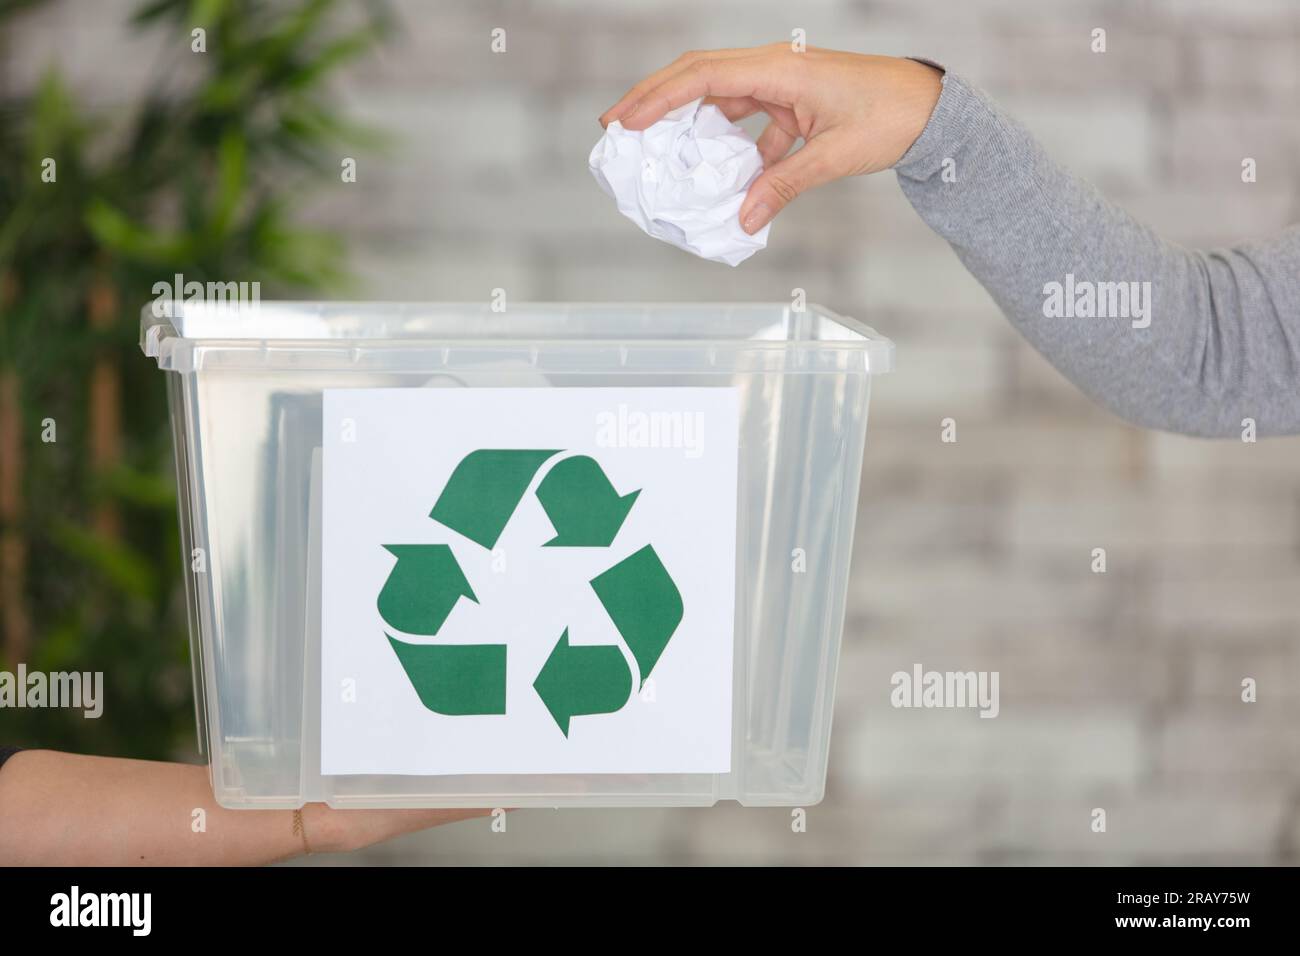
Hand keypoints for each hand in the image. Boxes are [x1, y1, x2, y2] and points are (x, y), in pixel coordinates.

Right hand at [600, 45, 942, 233]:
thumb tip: (744, 220)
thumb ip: (784, 186)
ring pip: (717, 97)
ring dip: (684, 122)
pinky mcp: (789, 103)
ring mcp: (780, 84)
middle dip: (653, 100)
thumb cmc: (891, 116)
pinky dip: (727, 146)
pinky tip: (718, 177)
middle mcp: (774, 68)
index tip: (626, 123)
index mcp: (780, 69)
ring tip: (650, 147)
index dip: (659, 99)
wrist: (930, 109)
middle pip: (698, 77)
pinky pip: (744, 120)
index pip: (704, 77)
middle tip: (614, 127)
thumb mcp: (834, 155)